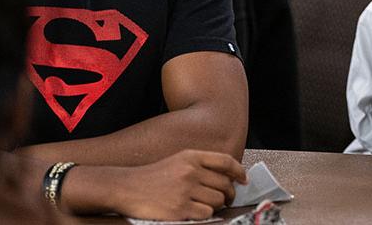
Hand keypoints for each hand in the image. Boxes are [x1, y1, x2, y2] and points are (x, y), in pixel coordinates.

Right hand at [112, 149, 246, 219]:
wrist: (127, 188)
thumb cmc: (154, 176)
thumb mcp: (178, 160)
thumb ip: (201, 165)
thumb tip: (229, 176)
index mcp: (192, 156)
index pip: (225, 161)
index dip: (239, 171)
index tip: (243, 180)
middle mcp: (190, 171)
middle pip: (225, 184)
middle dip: (228, 194)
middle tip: (225, 199)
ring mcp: (185, 190)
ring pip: (218, 200)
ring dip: (216, 205)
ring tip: (205, 205)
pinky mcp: (180, 209)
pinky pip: (206, 213)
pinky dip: (204, 215)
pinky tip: (194, 212)